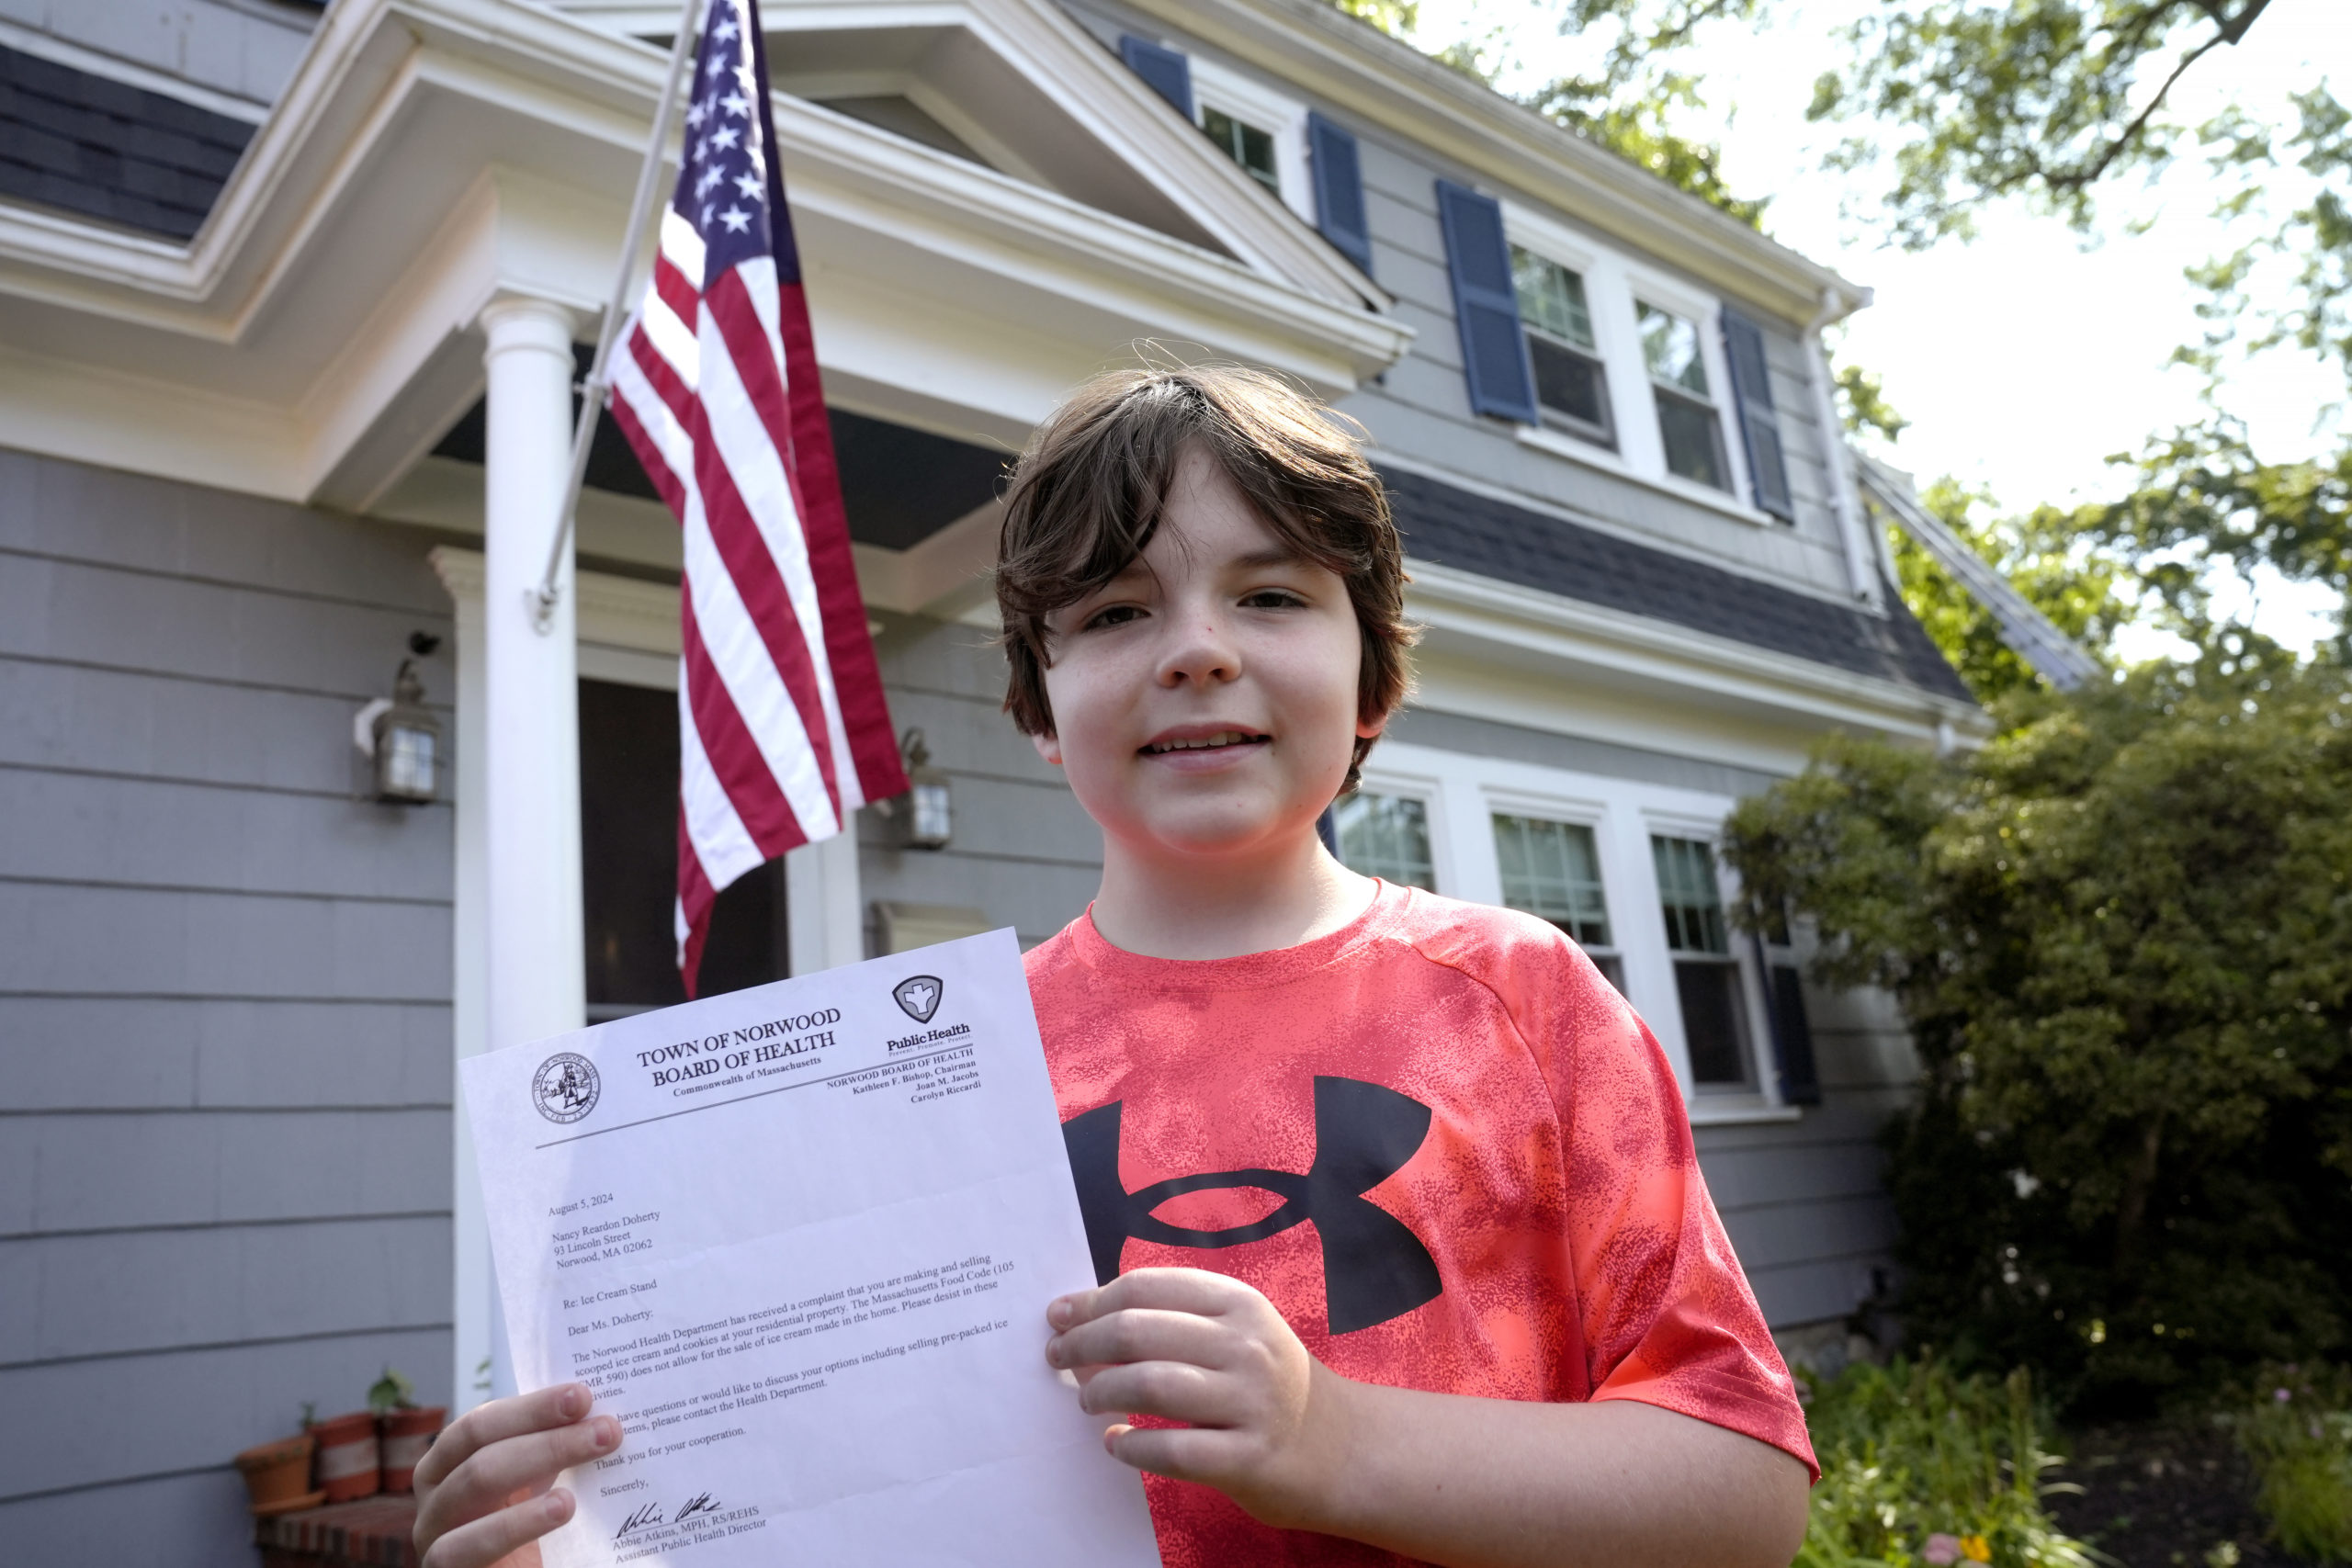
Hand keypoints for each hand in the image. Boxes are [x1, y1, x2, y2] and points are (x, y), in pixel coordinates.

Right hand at [412, 1384, 622, 1567]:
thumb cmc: (539, 1543)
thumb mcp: (544, 1492)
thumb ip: (560, 1455)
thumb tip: (603, 1418)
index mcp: (452, 1465)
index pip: (482, 1424)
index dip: (531, 1408)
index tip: (583, 1396)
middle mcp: (436, 1497)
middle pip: (479, 1449)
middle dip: (547, 1435)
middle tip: (606, 1430)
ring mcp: (433, 1538)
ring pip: (470, 1485)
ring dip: (536, 1463)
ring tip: (593, 1458)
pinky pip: (463, 1547)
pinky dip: (515, 1524)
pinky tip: (562, 1508)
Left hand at [1044, 1267, 1351, 1529]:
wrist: (1343, 1449)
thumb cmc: (1272, 1385)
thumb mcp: (1238, 1334)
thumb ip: (1175, 1322)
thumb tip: (1085, 1326)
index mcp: (1239, 1304)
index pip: (1148, 1286)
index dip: (1093, 1299)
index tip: (1060, 1315)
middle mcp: (1247, 1346)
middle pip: (1138, 1330)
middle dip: (1084, 1343)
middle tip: (1059, 1358)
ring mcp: (1251, 1402)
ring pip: (1150, 1384)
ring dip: (1101, 1391)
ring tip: (1087, 1401)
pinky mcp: (1249, 1459)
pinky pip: (1172, 1451)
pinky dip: (1132, 1448)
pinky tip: (1117, 1444)